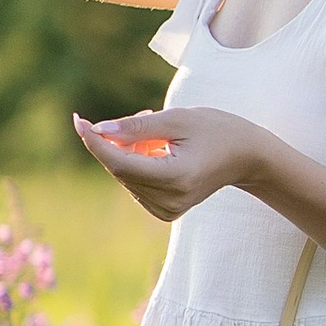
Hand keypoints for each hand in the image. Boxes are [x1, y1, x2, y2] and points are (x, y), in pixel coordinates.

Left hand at [72, 105, 264, 222]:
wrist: (245, 157)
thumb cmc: (216, 130)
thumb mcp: (178, 119)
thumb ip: (137, 126)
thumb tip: (98, 130)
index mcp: (177, 177)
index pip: (122, 163)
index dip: (96, 142)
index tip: (79, 120)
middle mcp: (171, 200)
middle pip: (121, 169)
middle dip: (118, 140)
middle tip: (143, 113)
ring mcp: (168, 210)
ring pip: (126, 176)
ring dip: (130, 150)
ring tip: (160, 133)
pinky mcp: (166, 211)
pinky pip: (135, 184)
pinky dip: (138, 163)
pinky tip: (160, 150)